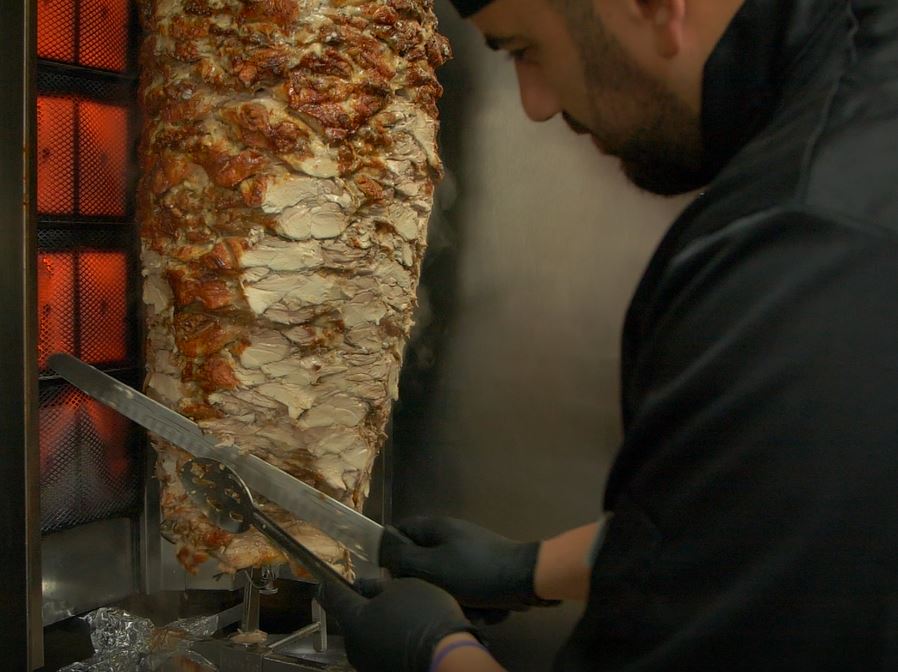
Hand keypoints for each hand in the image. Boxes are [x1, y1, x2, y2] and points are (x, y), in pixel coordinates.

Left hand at [317, 577, 476, 671]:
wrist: (446, 657)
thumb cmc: (424, 616)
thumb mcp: (404, 588)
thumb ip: (379, 586)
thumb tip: (364, 586)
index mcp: (354, 618)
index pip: (332, 597)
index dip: (328, 587)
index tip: (322, 583)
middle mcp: (353, 644)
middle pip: (350, 619)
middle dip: (360, 607)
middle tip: (378, 597)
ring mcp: (366, 662)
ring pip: (364, 636)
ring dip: (374, 625)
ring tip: (398, 616)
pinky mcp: (380, 671)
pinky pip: (377, 650)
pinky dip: (385, 640)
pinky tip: (403, 634)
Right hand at [380, 516, 558, 611]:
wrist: (523, 579)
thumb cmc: (474, 570)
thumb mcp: (432, 566)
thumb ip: (403, 559)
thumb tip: (384, 555)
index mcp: (436, 527)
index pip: (400, 531)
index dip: (391, 552)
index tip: (391, 576)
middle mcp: (450, 535)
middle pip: (422, 559)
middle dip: (426, 582)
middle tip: (432, 595)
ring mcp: (468, 551)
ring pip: (444, 578)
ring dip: (451, 596)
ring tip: (462, 605)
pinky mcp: (483, 569)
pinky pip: (466, 586)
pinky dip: (470, 599)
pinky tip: (479, 608)